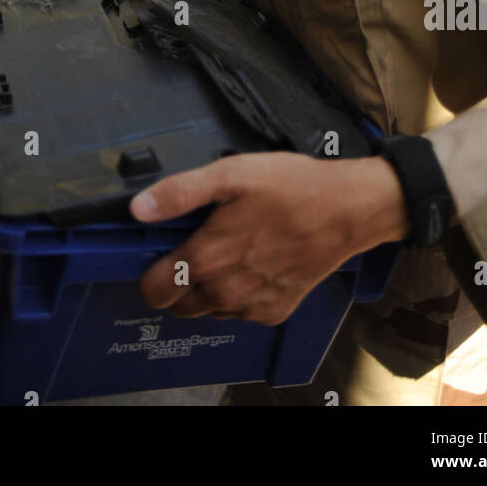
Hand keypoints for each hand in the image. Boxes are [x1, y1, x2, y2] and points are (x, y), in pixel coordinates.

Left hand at [130, 152, 409, 325]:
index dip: (149, 269)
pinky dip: (238, 293)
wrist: (347, 209)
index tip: (161, 248)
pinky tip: (253, 261)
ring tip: (227, 250)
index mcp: (208, 258)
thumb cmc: (292, 187)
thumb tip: (139, 208)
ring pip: (208, 309)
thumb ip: (180, 192)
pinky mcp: (275, 310)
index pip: (153, 290)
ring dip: (207, 288)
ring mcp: (252, 306)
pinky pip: (240, 312)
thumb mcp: (231, 174)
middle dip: (175, 281)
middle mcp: (226, 291)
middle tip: (194, 247)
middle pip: (177, 306)